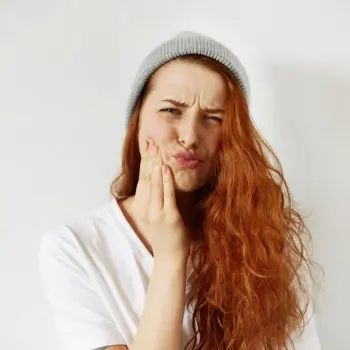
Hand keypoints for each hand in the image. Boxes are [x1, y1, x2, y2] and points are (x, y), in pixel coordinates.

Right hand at [132, 138, 189, 261]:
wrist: (169, 256)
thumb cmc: (163, 235)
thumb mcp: (152, 216)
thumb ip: (152, 198)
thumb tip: (153, 180)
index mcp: (141, 206)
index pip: (142, 179)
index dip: (144, 162)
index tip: (147, 146)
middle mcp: (145, 208)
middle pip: (147, 178)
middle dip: (149, 159)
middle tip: (151, 142)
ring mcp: (156, 213)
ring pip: (155, 184)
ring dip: (156, 165)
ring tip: (158, 150)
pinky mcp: (169, 216)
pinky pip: (167, 195)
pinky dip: (166, 181)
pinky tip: (166, 168)